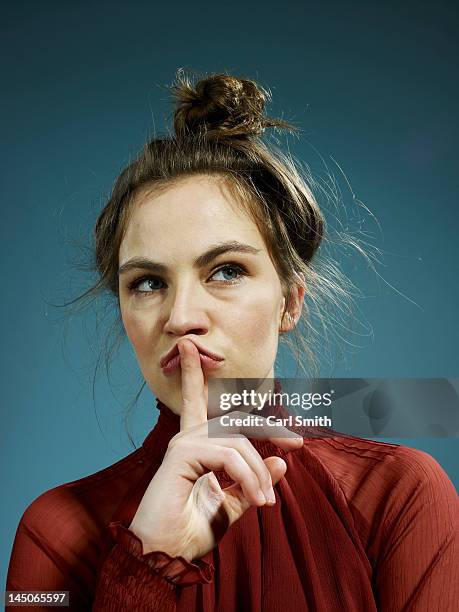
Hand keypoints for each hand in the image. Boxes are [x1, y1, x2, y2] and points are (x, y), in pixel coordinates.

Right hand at [128, 338, 303, 561]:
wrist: (164, 557)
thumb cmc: (190, 532)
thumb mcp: (231, 506)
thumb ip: (252, 483)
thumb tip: (282, 462)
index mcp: (196, 446)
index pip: (199, 402)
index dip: (197, 375)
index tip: (194, 349)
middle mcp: (188, 438)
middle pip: (235, 419)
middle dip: (268, 426)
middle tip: (298, 442)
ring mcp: (183, 443)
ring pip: (238, 441)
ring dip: (259, 471)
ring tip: (267, 501)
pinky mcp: (181, 454)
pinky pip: (229, 455)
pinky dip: (249, 476)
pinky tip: (257, 500)